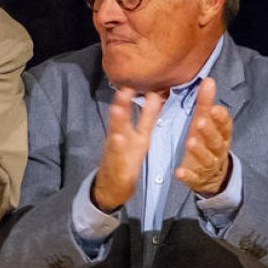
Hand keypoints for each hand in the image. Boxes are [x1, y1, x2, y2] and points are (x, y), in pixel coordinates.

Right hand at [92, 88, 162, 212]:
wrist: (110, 186)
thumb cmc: (127, 158)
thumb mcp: (140, 138)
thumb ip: (147, 118)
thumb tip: (157, 95)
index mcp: (134, 135)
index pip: (141, 116)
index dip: (145, 101)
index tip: (148, 81)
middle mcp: (123, 141)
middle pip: (121, 122)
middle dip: (122, 106)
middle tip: (124, 90)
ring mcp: (117, 154)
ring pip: (116, 138)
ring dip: (116, 126)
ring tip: (117, 111)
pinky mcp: (117, 169)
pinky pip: (117, 159)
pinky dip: (117, 150)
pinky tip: (117, 140)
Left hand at [175, 77, 231, 196]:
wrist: (214, 175)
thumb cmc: (208, 141)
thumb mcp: (208, 123)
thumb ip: (206, 104)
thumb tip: (208, 80)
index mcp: (221, 135)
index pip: (225, 126)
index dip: (220, 118)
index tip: (214, 108)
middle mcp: (217, 150)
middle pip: (215, 141)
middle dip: (208, 131)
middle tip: (200, 122)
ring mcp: (208, 165)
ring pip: (206, 158)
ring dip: (198, 150)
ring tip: (190, 142)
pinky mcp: (197, 178)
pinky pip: (193, 177)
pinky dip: (187, 175)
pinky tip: (179, 172)